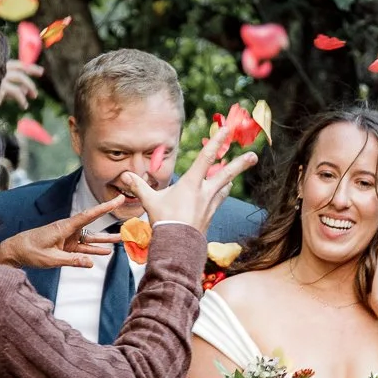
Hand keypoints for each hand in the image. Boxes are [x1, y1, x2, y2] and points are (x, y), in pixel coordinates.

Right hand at [0, 60, 39, 109]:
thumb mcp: (2, 92)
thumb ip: (13, 88)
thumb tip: (26, 89)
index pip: (16, 65)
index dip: (28, 67)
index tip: (40, 71)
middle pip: (19, 66)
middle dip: (31, 69)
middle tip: (41, 73)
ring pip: (20, 77)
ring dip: (29, 86)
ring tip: (34, 96)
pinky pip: (16, 91)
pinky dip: (22, 99)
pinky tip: (24, 106)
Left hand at [0, 198, 121, 272]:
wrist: (16, 251)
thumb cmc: (30, 251)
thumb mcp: (51, 259)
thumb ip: (72, 260)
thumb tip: (91, 263)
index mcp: (64, 227)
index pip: (89, 215)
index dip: (105, 208)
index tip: (117, 199)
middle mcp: (68, 230)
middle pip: (93, 224)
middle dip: (108, 216)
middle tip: (123, 207)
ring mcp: (68, 238)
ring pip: (90, 238)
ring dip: (104, 239)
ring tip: (121, 238)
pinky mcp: (66, 246)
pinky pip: (83, 247)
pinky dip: (93, 250)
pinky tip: (105, 252)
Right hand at [121, 120, 256, 232]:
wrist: (178, 246)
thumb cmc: (165, 221)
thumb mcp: (150, 201)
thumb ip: (139, 187)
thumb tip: (124, 176)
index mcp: (193, 183)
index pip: (207, 157)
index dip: (217, 141)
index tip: (227, 130)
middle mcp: (205, 192)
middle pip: (227, 173)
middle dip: (241, 163)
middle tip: (254, 157)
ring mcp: (210, 205)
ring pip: (224, 188)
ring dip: (228, 180)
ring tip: (232, 176)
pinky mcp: (210, 216)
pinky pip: (219, 201)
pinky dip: (220, 195)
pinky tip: (220, 194)